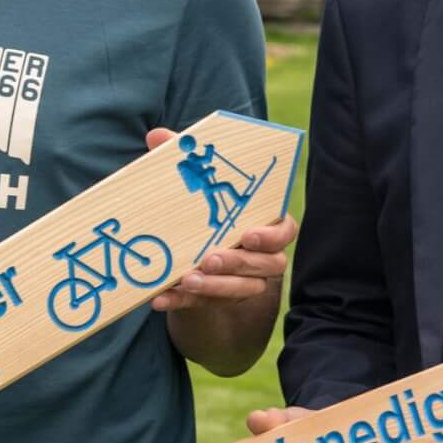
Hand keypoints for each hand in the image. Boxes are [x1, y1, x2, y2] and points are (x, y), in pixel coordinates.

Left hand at [143, 127, 294, 314]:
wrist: (193, 248)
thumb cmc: (207, 208)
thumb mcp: (198, 183)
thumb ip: (185, 161)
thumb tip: (156, 136)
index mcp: (265, 224)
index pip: (285, 231)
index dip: (272, 236)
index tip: (249, 235)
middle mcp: (263, 257)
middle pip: (265, 265)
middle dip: (237, 263)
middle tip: (209, 259)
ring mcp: (244, 282)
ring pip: (241, 290)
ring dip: (215, 288)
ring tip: (187, 280)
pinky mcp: (219, 301)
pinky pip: (204, 306)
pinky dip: (181, 303)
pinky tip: (160, 298)